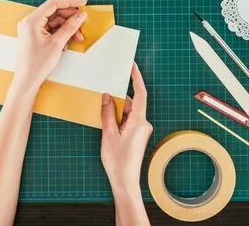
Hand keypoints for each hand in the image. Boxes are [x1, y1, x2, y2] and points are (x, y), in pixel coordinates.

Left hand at [12, 0, 87, 96]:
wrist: (27, 81)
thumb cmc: (37, 65)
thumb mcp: (57, 44)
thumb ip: (70, 27)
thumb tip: (81, 16)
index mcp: (32, 20)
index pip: (53, 4)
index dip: (70, 2)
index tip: (83, 3)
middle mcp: (29, 22)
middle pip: (54, 13)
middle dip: (70, 19)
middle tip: (82, 25)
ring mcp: (31, 29)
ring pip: (54, 22)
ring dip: (67, 29)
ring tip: (76, 38)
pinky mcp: (34, 36)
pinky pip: (50, 29)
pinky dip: (60, 34)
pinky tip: (67, 43)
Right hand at [101, 63, 152, 191]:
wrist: (125, 182)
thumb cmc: (118, 161)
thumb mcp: (109, 134)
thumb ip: (108, 113)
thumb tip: (108, 97)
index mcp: (139, 121)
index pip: (140, 93)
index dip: (137, 78)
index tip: (132, 66)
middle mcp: (143, 123)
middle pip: (131, 104)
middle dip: (117, 100)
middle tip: (104, 97)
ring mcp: (141, 130)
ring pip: (128, 113)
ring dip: (116, 112)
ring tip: (104, 118)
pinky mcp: (137, 135)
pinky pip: (128, 121)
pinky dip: (118, 119)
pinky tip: (108, 124)